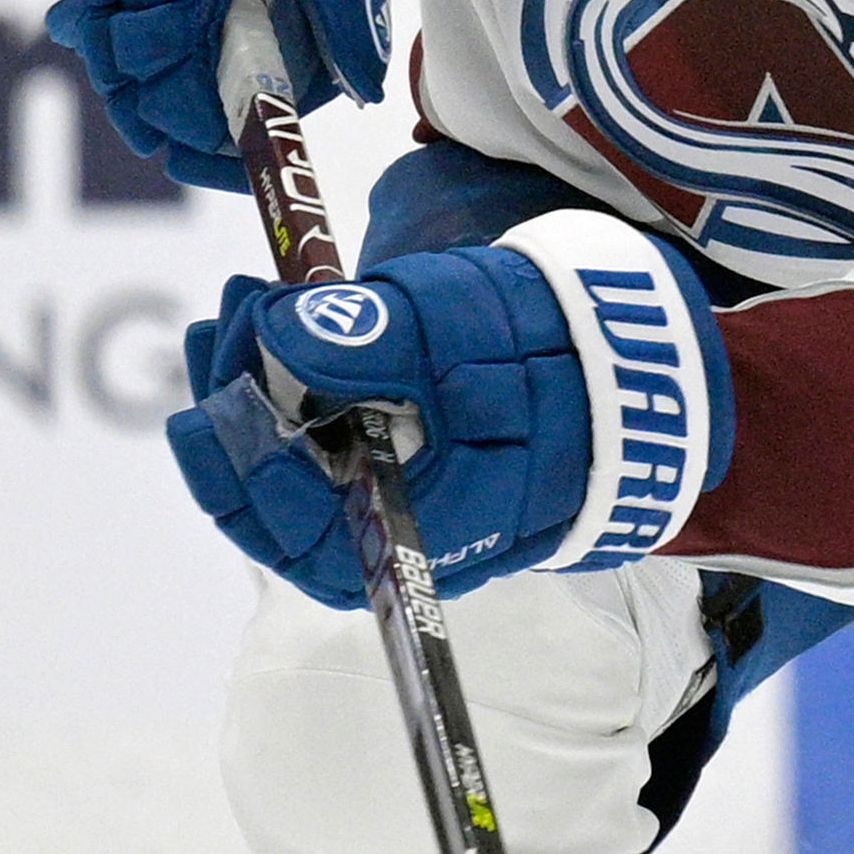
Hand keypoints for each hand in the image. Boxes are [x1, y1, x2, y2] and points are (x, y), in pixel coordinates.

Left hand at [163, 212, 732, 604]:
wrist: (649, 364)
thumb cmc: (560, 355)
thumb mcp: (460, 330)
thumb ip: (366, 335)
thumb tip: (272, 336)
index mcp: (418, 533)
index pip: (292, 527)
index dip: (235, 462)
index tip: (204, 393)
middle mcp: (406, 539)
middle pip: (286, 504)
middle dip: (238, 418)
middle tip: (215, 326)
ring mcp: (411, 505)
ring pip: (305, 471)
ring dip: (262, 398)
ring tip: (239, 314)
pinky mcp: (419, 466)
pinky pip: (335, 447)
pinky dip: (302, 393)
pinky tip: (286, 330)